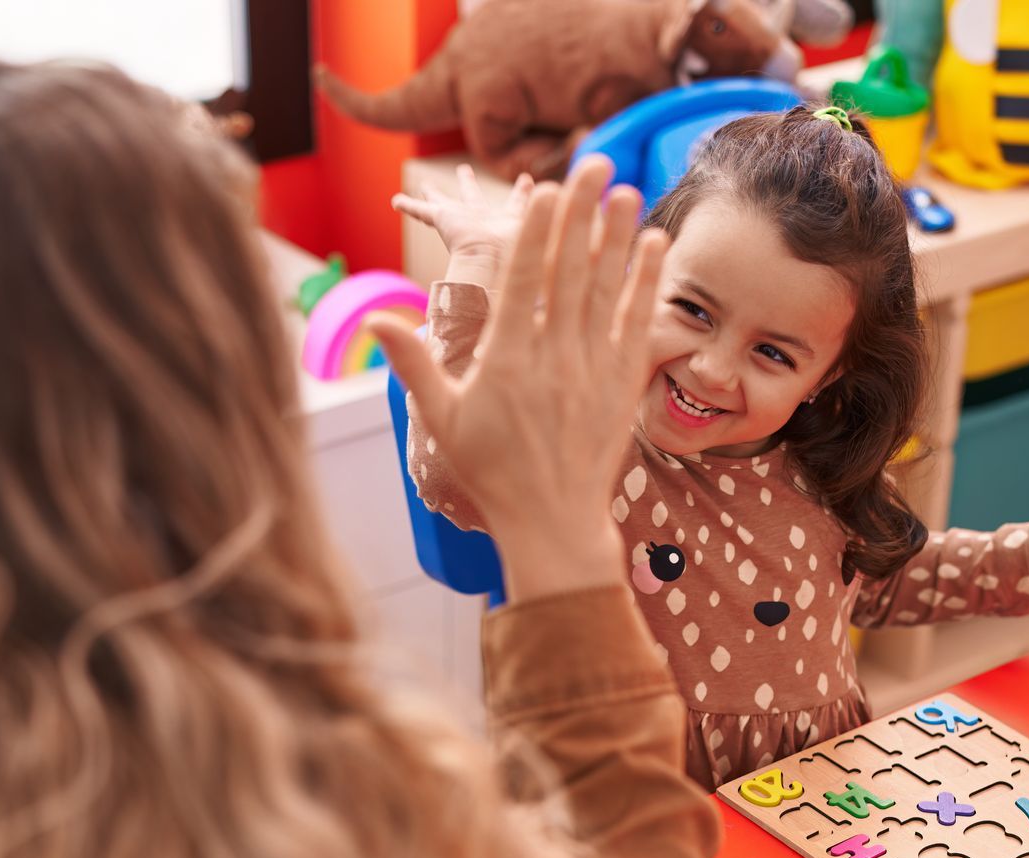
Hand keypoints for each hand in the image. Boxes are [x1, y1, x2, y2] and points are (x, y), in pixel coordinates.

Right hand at [372, 157, 666, 600]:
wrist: (552, 522)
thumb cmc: (492, 473)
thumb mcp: (441, 419)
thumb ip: (413, 363)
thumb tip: (374, 320)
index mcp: (506, 361)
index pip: (524, 281)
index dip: (537, 231)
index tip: (545, 190)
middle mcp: (553, 358)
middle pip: (570, 271)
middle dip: (583, 213)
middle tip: (594, 163)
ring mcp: (592, 370)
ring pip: (607, 289)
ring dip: (618, 236)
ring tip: (627, 190)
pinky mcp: (621, 385)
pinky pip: (636, 322)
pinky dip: (646, 282)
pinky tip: (655, 245)